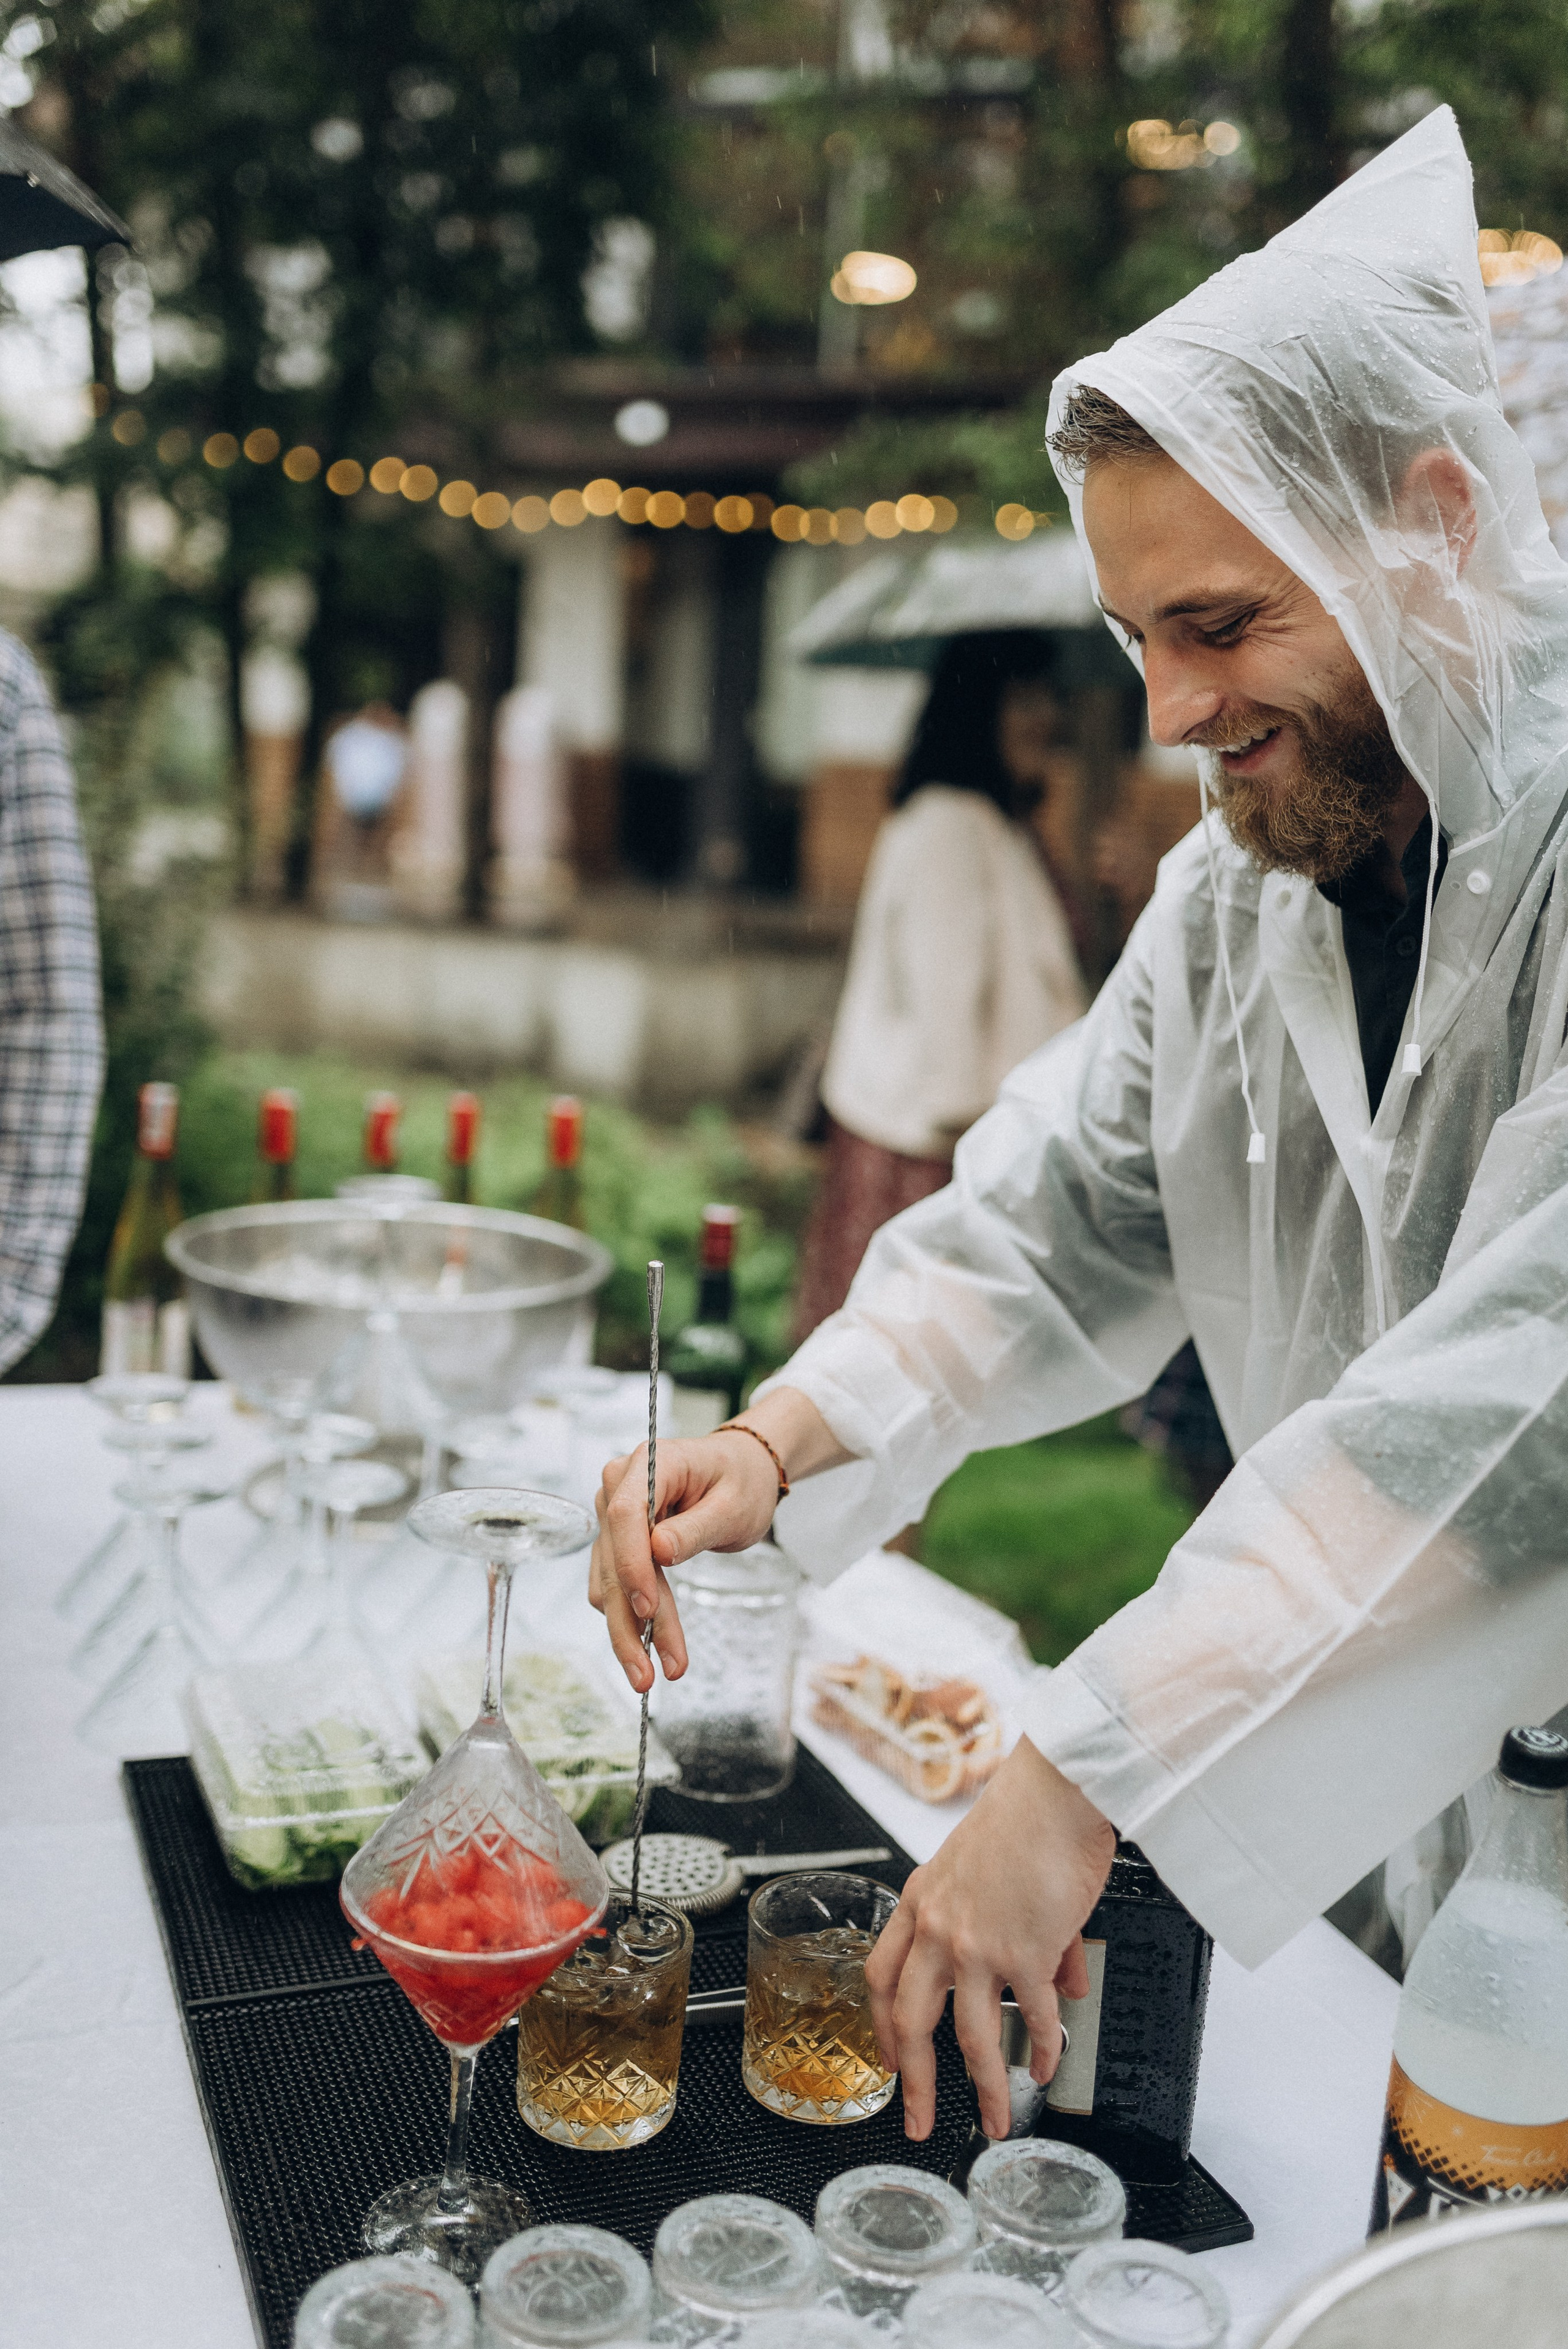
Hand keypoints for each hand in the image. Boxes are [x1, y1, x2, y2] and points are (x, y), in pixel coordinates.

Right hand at [588, 1387, 849, 1693]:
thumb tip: (659, 1551)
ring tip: (654, 1674)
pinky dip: (631, 1620)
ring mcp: (612, 1515)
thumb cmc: (741, 1481)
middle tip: (647, 1674)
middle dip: (628, 1620)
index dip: (633, 1564)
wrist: (740, 1471)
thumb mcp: (734, 1505)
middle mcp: (619, 1487)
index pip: (626, 1515)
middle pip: (613, 1558)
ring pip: (609, 1582)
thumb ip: (696, 1528)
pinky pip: (616, 1585)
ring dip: (628, 1631)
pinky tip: (651, 1650)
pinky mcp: (617, 1541)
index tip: (649, 1608)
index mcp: (650, 1464)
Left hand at [865, 1736, 1115, 2141]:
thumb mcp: (991, 1873)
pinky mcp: (1023, 1953)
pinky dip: (1045, 2049)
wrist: (1056, 1790)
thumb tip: (1057, 1987)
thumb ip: (1014, 1934)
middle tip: (916, 2117)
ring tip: (996, 2119)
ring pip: (968, 2037)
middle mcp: (938, 1928)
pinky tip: (1051, 2067)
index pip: (882, 1975)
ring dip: (984, 2087)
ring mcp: (977, 1945)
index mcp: (920, 1902)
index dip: (882, 2024)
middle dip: (912, 2079)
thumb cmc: (1027, 1817)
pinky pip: (1033, 2018)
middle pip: (909, 2021)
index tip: (889, 2056)